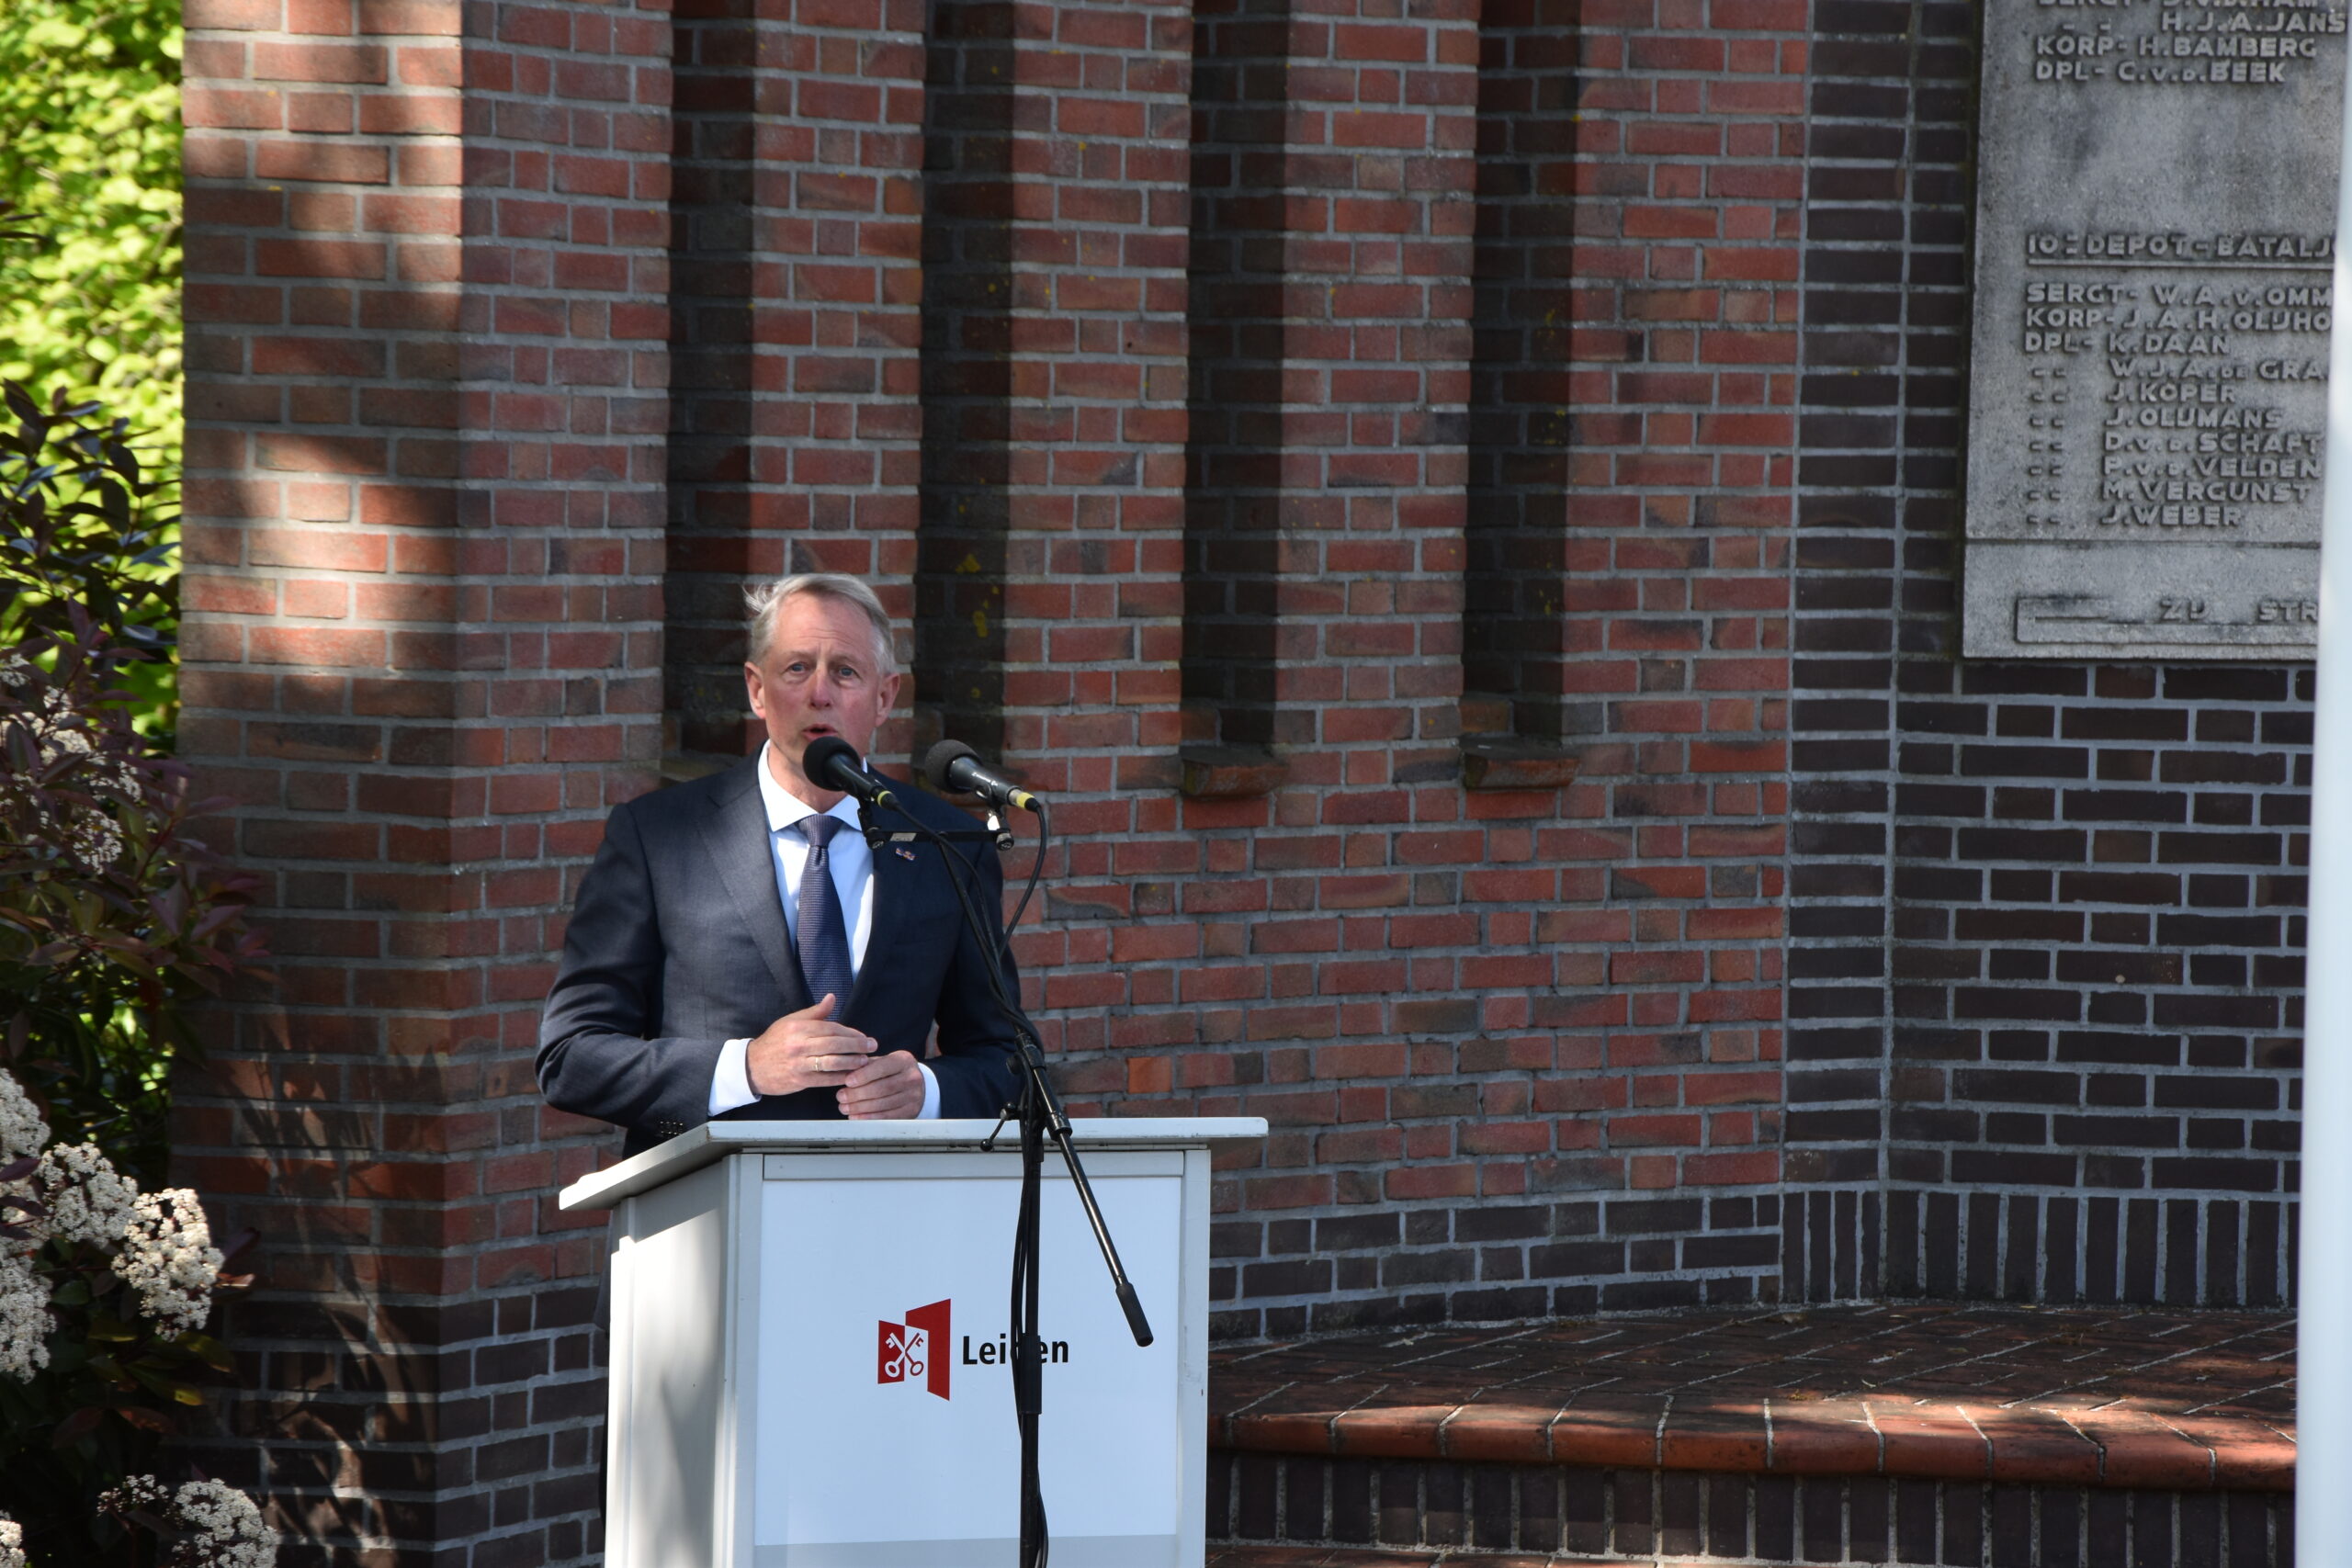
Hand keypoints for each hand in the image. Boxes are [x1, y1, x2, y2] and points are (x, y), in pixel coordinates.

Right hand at [745, 995, 876, 1096]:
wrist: (752, 1066)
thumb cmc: (775, 1042)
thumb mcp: (791, 1022)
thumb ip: (814, 1013)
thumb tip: (832, 997)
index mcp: (798, 1027)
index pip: (831, 1028)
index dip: (850, 1033)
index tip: (863, 1036)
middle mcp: (798, 1044)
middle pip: (834, 1044)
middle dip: (856, 1046)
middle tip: (872, 1046)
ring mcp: (799, 1063)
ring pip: (832, 1062)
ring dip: (852, 1062)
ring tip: (865, 1062)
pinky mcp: (799, 1080)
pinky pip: (825, 1079)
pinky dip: (840, 1078)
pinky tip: (852, 1076)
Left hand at [838, 1050, 925, 1119]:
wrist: (916, 1085)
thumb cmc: (892, 1072)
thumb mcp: (883, 1062)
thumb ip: (866, 1066)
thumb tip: (844, 1074)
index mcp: (904, 1061)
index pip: (882, 1067)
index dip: (863, 1075)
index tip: (847, 1081)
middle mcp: (912, 1078)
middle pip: (882, 1088)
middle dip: (858, 1094)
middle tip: (841, 1097)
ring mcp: (913, 1096)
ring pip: (883, 1104)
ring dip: (860, 1108)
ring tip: (844, 1107)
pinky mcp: (910, 1111)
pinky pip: (887, 1117)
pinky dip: (869, 1118)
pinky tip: (856, 1116)